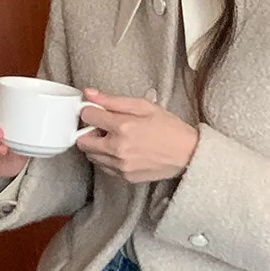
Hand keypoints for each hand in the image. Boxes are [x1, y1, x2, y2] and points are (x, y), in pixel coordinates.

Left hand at [76, 91, 199, 182]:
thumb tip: (89, 93)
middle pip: (83, 141)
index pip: (87, 116)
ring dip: (97, 146)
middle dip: (89, 131)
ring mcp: (120, 165)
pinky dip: (107, 159)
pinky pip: (104, 168)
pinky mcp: (124, 177)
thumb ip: (113, 100)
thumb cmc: (168, 128)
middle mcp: (118, 148)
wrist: (187, 154)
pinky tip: (122, 151)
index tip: (96, 111)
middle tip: (103, 127)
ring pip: (91, 156)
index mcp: (122, 126)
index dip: (90, 110)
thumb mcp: (143, 106)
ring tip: (115, 139)